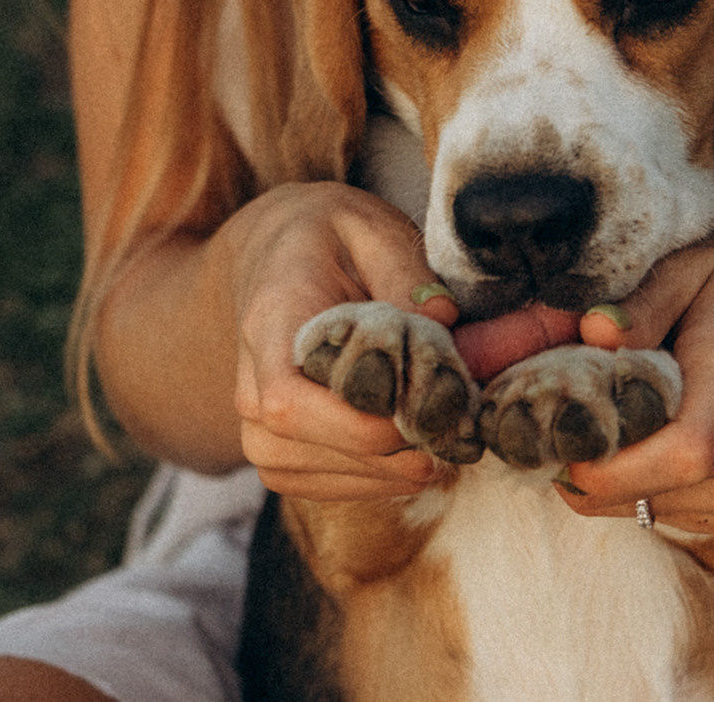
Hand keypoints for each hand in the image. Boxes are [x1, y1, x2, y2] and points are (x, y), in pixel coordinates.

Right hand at [226, 181, 460, 499]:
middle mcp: (249, 386)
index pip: (291, 402)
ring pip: (332, 476)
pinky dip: (384, 475)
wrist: (267, 257)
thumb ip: (406, 270)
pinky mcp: (275, 455)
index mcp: (270, 322)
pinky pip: (331, 487)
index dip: (366, 422)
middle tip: (464, 416)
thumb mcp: (367, 226)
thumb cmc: (326, 239)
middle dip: (405, 443)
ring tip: (445, 424)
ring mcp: (256, 428)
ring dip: (400, 462)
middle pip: (322, 448)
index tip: (435, 402)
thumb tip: (445, 315)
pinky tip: (413, 439)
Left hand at [556, 228, 713, 532]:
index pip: (686, 448)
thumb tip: (592, 330)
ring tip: (602, 414)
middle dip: (582, 460)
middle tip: (550, 415)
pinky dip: (628, 484)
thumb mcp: (697, 263)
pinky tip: (637, 437)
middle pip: (651, 485)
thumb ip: (642, 300)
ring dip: (601, 473)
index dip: (612, 460)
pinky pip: (658, 514)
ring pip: (642, 506)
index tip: (559, 434)